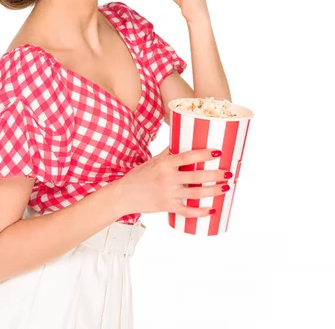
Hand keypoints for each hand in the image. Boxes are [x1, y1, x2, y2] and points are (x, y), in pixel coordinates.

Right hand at [116, 146, 231, 216]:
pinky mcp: (167, 207)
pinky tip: (211, 210)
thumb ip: (169, 153)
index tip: (218, 152)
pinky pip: (187, 211)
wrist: (124, 195)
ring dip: (213, 191)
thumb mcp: (153, 160)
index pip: (188, 156)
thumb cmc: (139, 175)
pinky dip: (200, 212)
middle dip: (215, 175)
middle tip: (228, 172)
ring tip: (225, 187)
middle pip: (196, 176)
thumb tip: (183, 142)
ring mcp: (168, 193)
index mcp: (164, 163)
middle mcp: (167, 178)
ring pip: (196, 193)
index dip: (204, 154)